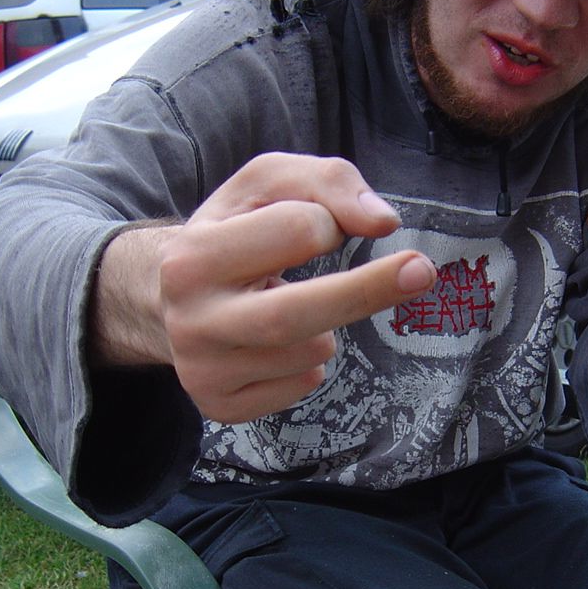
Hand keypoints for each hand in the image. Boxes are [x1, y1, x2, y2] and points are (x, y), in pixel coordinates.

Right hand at [92, 153, 435, 422]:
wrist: (164, 298)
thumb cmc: (234, 230)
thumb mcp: (267, 184)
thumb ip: (330, 181)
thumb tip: (383, 223)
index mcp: (191, 257)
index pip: (297, 231)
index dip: (324, 223)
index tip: (319, 227)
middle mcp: (190, 321)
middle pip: (295, 315)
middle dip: (367, 290)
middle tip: (424, 270)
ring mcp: (202, 372)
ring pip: (310, 353)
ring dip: (325, 326)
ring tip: (288, 306)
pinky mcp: (222, 407)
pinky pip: (301, 385)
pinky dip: (309, 362)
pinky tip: (275, 344)